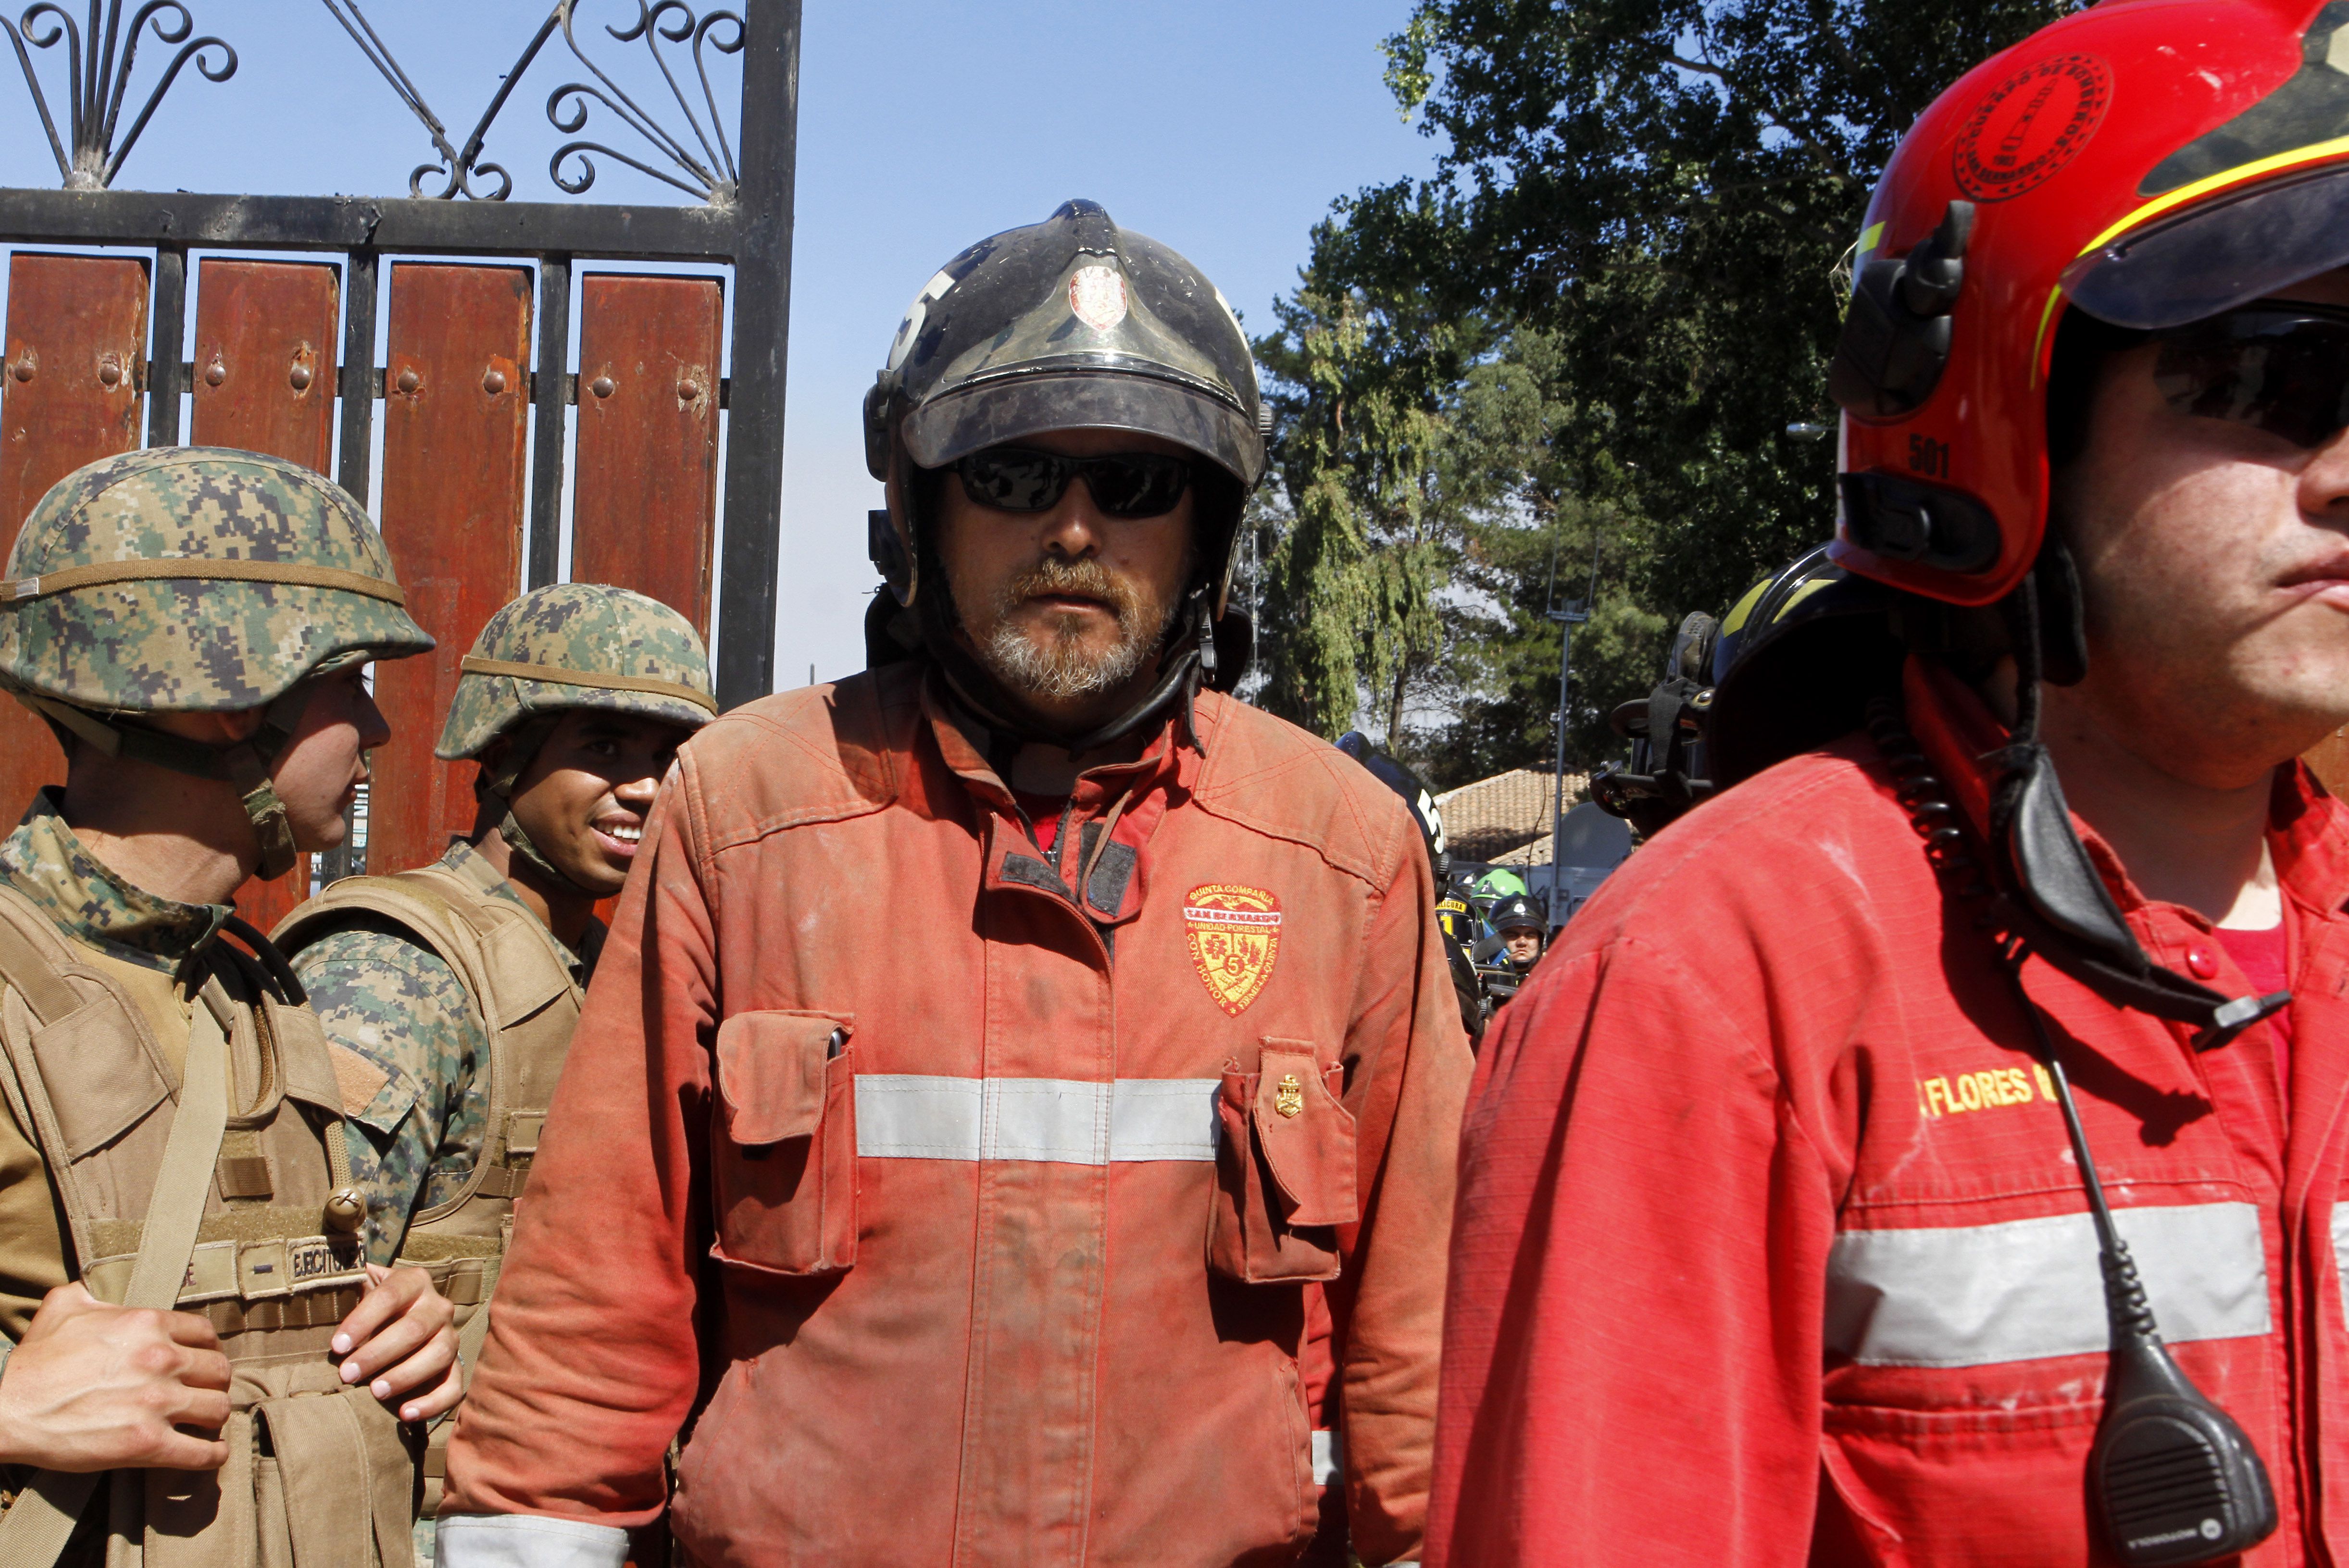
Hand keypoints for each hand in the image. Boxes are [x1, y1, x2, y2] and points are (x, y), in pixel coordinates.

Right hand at [0, 1283, 231, 1471]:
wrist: (6, 1407)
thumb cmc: (34, 1360)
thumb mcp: (63, 1307)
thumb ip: (92, 1293)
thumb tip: (95, 1288)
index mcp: (148, 1324)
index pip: (205, 1334)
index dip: (207, 1350)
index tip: (202, 1363)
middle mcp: (160, 1359)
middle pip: (218, 1371)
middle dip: (213, 1384)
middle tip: (203, 1394)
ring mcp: (156, 1403)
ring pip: (217, 1409)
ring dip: (215, 1418)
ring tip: (205, 1424)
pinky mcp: (146, 1443)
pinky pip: (200, 1452)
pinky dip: (212, 1455)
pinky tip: (211, 1454)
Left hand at [331, 1264, 460, 1421]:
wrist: (395, 1324)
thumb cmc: (366, 1312)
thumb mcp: (357, 1289)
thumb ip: (343, 1284)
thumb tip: (319, 1279)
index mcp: (413, 1282)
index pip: (390, 1296)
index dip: (363, 1320)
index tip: (336, 1346)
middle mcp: (437, 1306)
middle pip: (415, 1327)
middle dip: (379, 1353)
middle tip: (347, 1374)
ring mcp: (450, 1336)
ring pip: (439, 1353)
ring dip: (406, 1375)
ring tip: (375, 1392)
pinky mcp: (454, 1366)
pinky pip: (454, 1385)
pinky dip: (434, 1402)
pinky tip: (406, 1414)